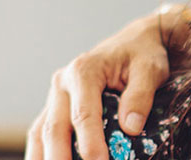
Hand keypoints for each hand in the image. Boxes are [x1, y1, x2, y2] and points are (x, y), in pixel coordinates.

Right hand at [25, 5, 190, 159]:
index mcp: (84, 71)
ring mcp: (55, 96)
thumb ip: (140, 96)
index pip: (83, 113)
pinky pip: (41, 133)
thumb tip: (131, 127)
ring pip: (41, 132)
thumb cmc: (142, 56)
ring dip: (44, 158)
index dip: (89, 142)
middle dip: (60, 158)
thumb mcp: (149, 69)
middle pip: (54, 127)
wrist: (133, 43)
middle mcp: (62, 83)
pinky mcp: (55, 108)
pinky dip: (41, 153)